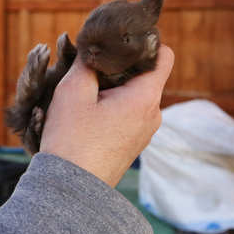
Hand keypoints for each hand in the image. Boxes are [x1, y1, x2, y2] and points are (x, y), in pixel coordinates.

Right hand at [39, 44, 173, 186]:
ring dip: (114, 87)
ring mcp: (145, 132)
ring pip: (135, 94)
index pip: (164, 55)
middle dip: (121, 66)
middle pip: (146, 74)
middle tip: (92, 66)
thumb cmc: (71, 140)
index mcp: (145, 98)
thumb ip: (86, 62)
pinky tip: (88, 111)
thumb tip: (95, 47)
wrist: (70, 191)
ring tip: (86, 91)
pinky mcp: (133, 144)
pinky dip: (112, 105)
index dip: (144, 43)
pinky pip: (129, 113)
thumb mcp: (72, 91)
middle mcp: (153, 114)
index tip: (117, 44)